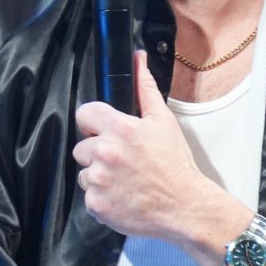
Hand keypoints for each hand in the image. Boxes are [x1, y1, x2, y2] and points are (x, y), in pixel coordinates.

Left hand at [72, 50, 229, 245]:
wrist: (184, 206)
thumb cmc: (175, 165)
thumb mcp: (163, 122)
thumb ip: (145, 89)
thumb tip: (137, 60)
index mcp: (120, 129)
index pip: (84, 114)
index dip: (93, 123)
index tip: (103, 131)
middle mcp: (105, 153)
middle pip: (81, 147)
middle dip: (98, 152)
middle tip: (123, 161)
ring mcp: (98, 180)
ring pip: (84, 173)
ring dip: (99, 176)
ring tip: (125, 180)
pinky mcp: (96, 203)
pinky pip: (88, 196)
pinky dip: (102, 198)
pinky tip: (122, 196)